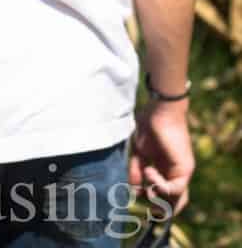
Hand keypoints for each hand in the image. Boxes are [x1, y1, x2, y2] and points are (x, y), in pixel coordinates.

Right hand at [129, 100, 193, 216]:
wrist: (161, 109)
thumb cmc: (149, 124)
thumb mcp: (139, 151)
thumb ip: (136, 170)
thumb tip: (134, 189)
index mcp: (165, 169)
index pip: (166, 195)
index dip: (154, 201)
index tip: (138, 197)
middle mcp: (176, 173)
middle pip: (175, 203)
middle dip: (160, 210)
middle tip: (146, 204)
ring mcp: (182, 172)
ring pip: (176, 200)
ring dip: (157, 198)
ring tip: (146, 188)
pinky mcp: (185, 169)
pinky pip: (174, 189)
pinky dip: (159, 185)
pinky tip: (149, 171)